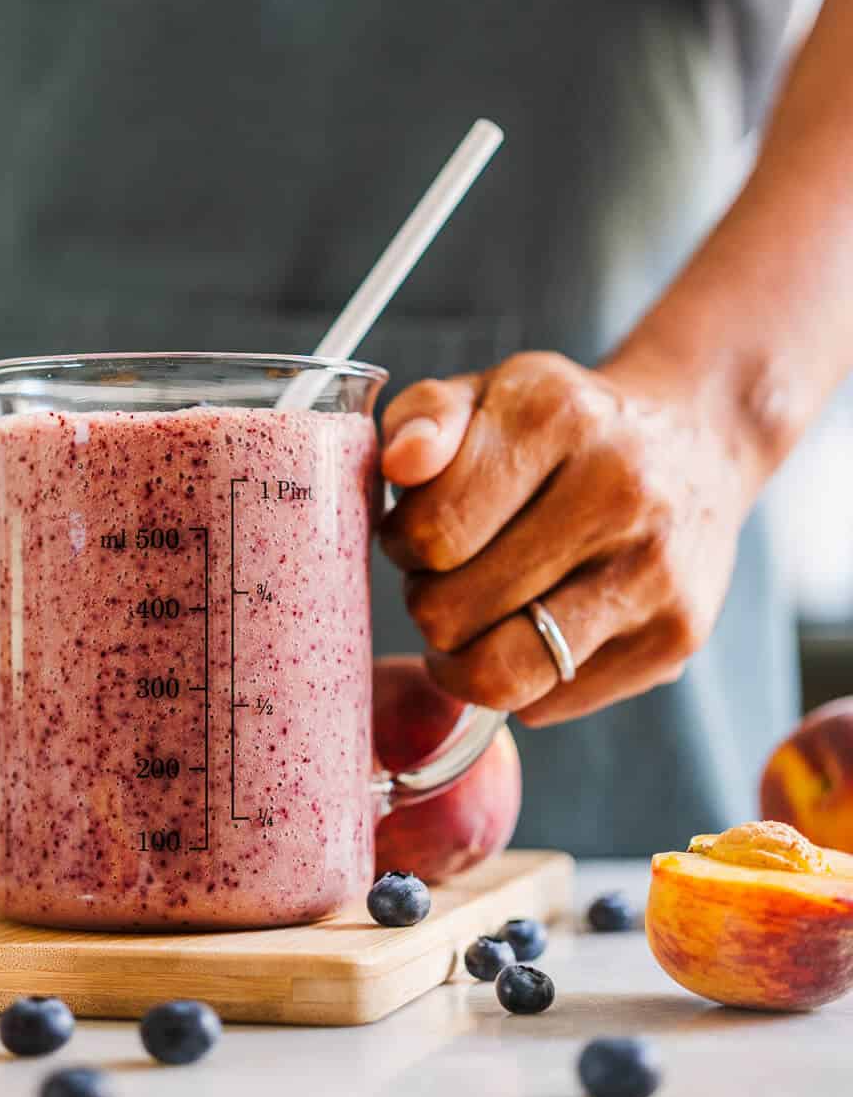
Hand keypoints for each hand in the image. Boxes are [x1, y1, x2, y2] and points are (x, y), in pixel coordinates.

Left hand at [378, 351, 758, 726]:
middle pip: (453, 610)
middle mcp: (618, 492)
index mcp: (557, 419)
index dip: (402, 544)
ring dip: (461, 657)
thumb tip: (402, 463)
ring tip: (477, 615)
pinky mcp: (674, 638)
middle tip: (449, 576)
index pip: (432, 531)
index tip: (417, 534)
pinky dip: (521, 680)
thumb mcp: (488, 392)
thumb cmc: (565, 428)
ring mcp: (653, 573)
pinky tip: (536, 628)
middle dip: (428, 600)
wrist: (694, 443)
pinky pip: (546, 704)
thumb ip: (425, 415)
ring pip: (500, 673)